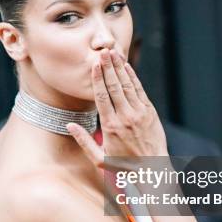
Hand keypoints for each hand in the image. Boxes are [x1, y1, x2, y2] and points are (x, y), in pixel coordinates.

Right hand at [67, 48, 167, 168]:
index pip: (102, 97)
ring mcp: (139, 113)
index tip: (94, 65)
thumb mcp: (99, 158)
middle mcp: (125, 117)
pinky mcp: (150, 112)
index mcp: (110, 127)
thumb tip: (68, 125)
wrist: (152, 169)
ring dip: (120, 68)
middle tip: (103, 51)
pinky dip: (133, 77)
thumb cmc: (123, 166)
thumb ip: (84, 141)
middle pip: (114, 87)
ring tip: (113, 54)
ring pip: (127, 86)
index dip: (97, 79)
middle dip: (108, 68)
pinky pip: (140, 91)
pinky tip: (127, 67)